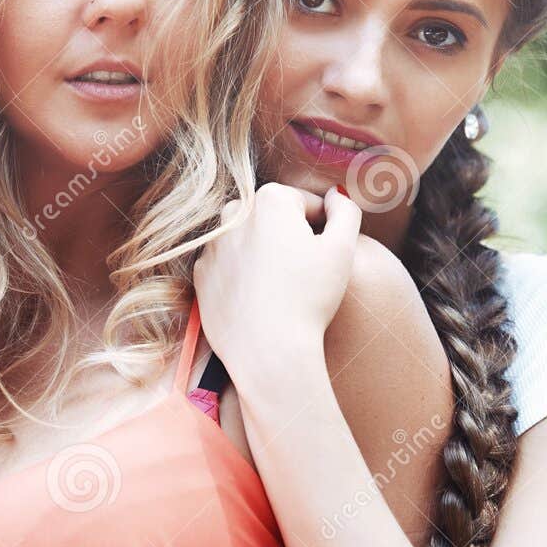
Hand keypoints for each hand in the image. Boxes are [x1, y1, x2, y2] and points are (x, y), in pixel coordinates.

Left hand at [191, 182, 361, 390]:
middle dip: (290, 238)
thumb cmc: (309, 298)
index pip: (306, 205)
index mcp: (270, 199)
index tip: (323, 258)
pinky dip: (243, 277)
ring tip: (281, 289)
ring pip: (250, 242)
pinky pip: (229, 266)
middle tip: (303, 275)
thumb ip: (345, 210)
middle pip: (274, 219)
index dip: (322, 231)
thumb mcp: (343, 248)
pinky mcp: (200, 274)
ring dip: (265, 255)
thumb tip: (335, 196)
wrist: (268, 350)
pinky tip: (258, 300)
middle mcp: (234, 214)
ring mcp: (212, 245)